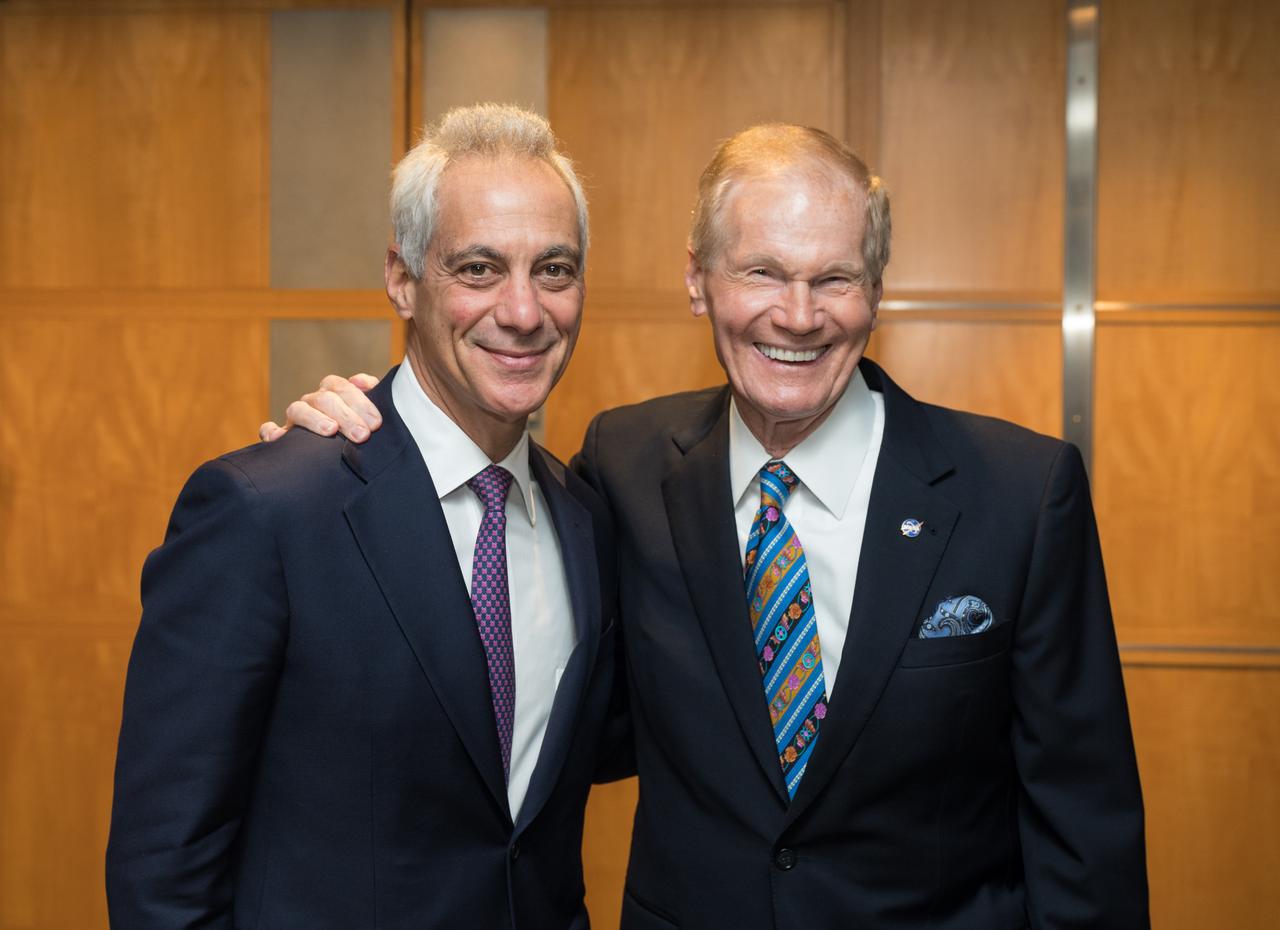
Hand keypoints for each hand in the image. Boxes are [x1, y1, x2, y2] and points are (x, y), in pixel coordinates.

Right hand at [258, 373, 382, 442]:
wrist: (346, 460)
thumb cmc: (363, 429)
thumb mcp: (371, 412)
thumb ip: (373, 392)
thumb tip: (361, 382)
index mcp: (332, 392)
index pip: (341, 386)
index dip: (359, 401)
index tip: (376, 423)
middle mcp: (313, 403)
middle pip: (323, 398)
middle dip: (345, 415)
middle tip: (362, 435)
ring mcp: (296, 420)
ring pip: (297, 409)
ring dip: (314, 418)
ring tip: (330, 430)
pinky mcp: (282, 438)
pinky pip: (269, 431)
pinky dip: (270, 431)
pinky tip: (278, 438)